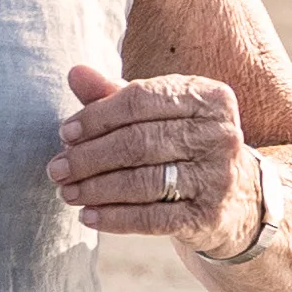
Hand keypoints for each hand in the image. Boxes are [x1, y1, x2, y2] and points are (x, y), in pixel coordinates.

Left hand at [50, 65, 259, 256]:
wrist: (235, 198)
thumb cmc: (181, 144)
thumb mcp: (155, 114)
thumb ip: (114, 94)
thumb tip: (74, 72)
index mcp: (208, 97)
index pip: (140, 100)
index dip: (96, 117)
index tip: (64, 133)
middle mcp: (221, 135)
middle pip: (138, 143)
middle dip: (89, 157)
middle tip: (56, 169)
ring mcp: (219, 177)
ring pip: (143, 182)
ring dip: (96, 189)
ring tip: (66, 193)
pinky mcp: (210, 216)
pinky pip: (153, 218)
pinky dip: (115, 218)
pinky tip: (87, 216)